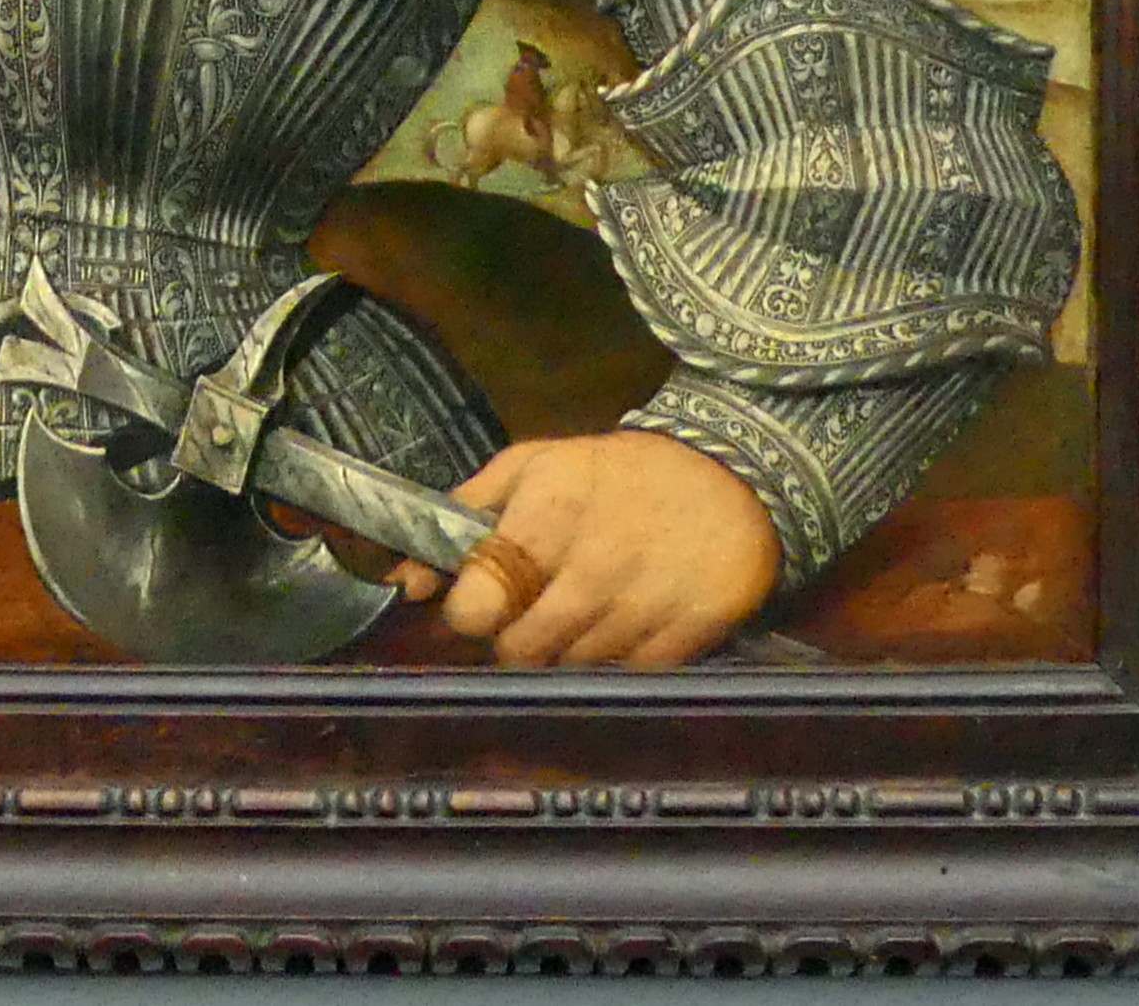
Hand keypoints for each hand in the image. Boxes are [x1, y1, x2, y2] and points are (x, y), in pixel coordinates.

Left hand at [395, 432, 780, 668]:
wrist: (732, 474)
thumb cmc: (617, 473)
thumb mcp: (535, 464)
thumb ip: (464, 513)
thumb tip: (405, 581)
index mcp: (549, 510)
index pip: (480, 601)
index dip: (471, 612)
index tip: (481, 603)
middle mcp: (596, 560)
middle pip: (522, 650)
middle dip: (516, 638)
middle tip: (534, 610)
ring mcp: (647, 599)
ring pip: (573, 667)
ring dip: (568, 648)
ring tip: (586, 606)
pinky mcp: (692, 629)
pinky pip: (628, 674)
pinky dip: (620, 658)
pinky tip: (626, 620)